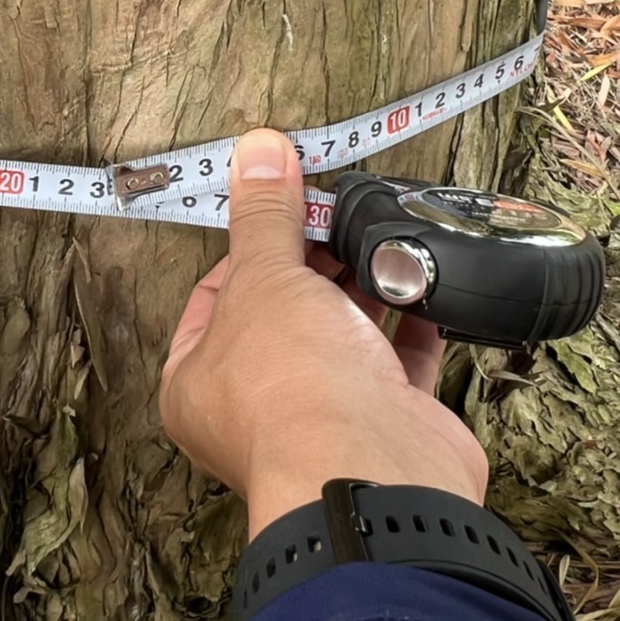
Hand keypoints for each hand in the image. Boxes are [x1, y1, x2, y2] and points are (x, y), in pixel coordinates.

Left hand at [158, 129, 488, 537]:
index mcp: (196, 381)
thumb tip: (256, 151)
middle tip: (337, 216)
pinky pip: (397, 364)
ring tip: (380, 239)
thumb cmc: (292, 388)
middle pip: (282, 316)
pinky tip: (422, 284)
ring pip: (341, 338)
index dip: (247, 248)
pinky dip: (412, 325)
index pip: (213, 297)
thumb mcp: (265, 279)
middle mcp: (254, 407)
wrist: (374, 469)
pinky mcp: (384, 424)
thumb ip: (265, 217)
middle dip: (313, 265)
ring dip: (364, 289)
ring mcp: (322, 418)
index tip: (282, 207)